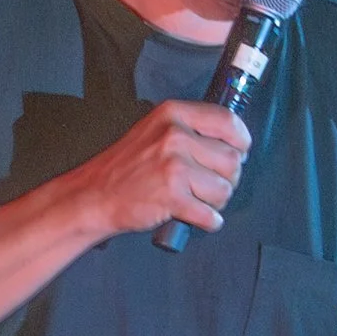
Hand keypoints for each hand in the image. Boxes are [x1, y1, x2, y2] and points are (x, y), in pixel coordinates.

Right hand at [74, 100, 249, 242]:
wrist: (94, 195)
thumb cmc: (126, 167)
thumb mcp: (156, 130)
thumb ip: (192, 130)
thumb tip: (233, 143)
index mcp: (174, 114)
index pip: (228, 121)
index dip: (241, 141)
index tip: (240, 151)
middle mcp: (175, 136)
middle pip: (232, 160)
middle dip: (227, 178)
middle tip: (209, 184)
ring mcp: (174, 166)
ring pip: (224, 189)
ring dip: (216, 201)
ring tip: (197, 200)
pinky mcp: (172, 196)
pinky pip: (211, 214)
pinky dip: (208, 221)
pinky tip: (196, 216)